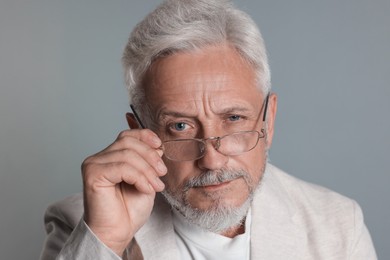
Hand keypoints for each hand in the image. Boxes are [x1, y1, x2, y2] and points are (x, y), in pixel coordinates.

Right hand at [81, 129, 166, 255]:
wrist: (118, 232)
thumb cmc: (129, 209)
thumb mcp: (146, 179)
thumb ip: (149, 162)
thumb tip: (157, 146)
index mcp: (110, 157)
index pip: (127, 136)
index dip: (145, 136)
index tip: (160, 146)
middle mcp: (99, 158)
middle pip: (128, 142)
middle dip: (150, 156)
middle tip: (162, 173)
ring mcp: (93, 165)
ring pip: (127, 154)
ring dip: (147, 170)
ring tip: (156, 186)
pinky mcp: (93, 175)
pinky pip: (122, 167)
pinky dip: (139, 178)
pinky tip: (145, 189)